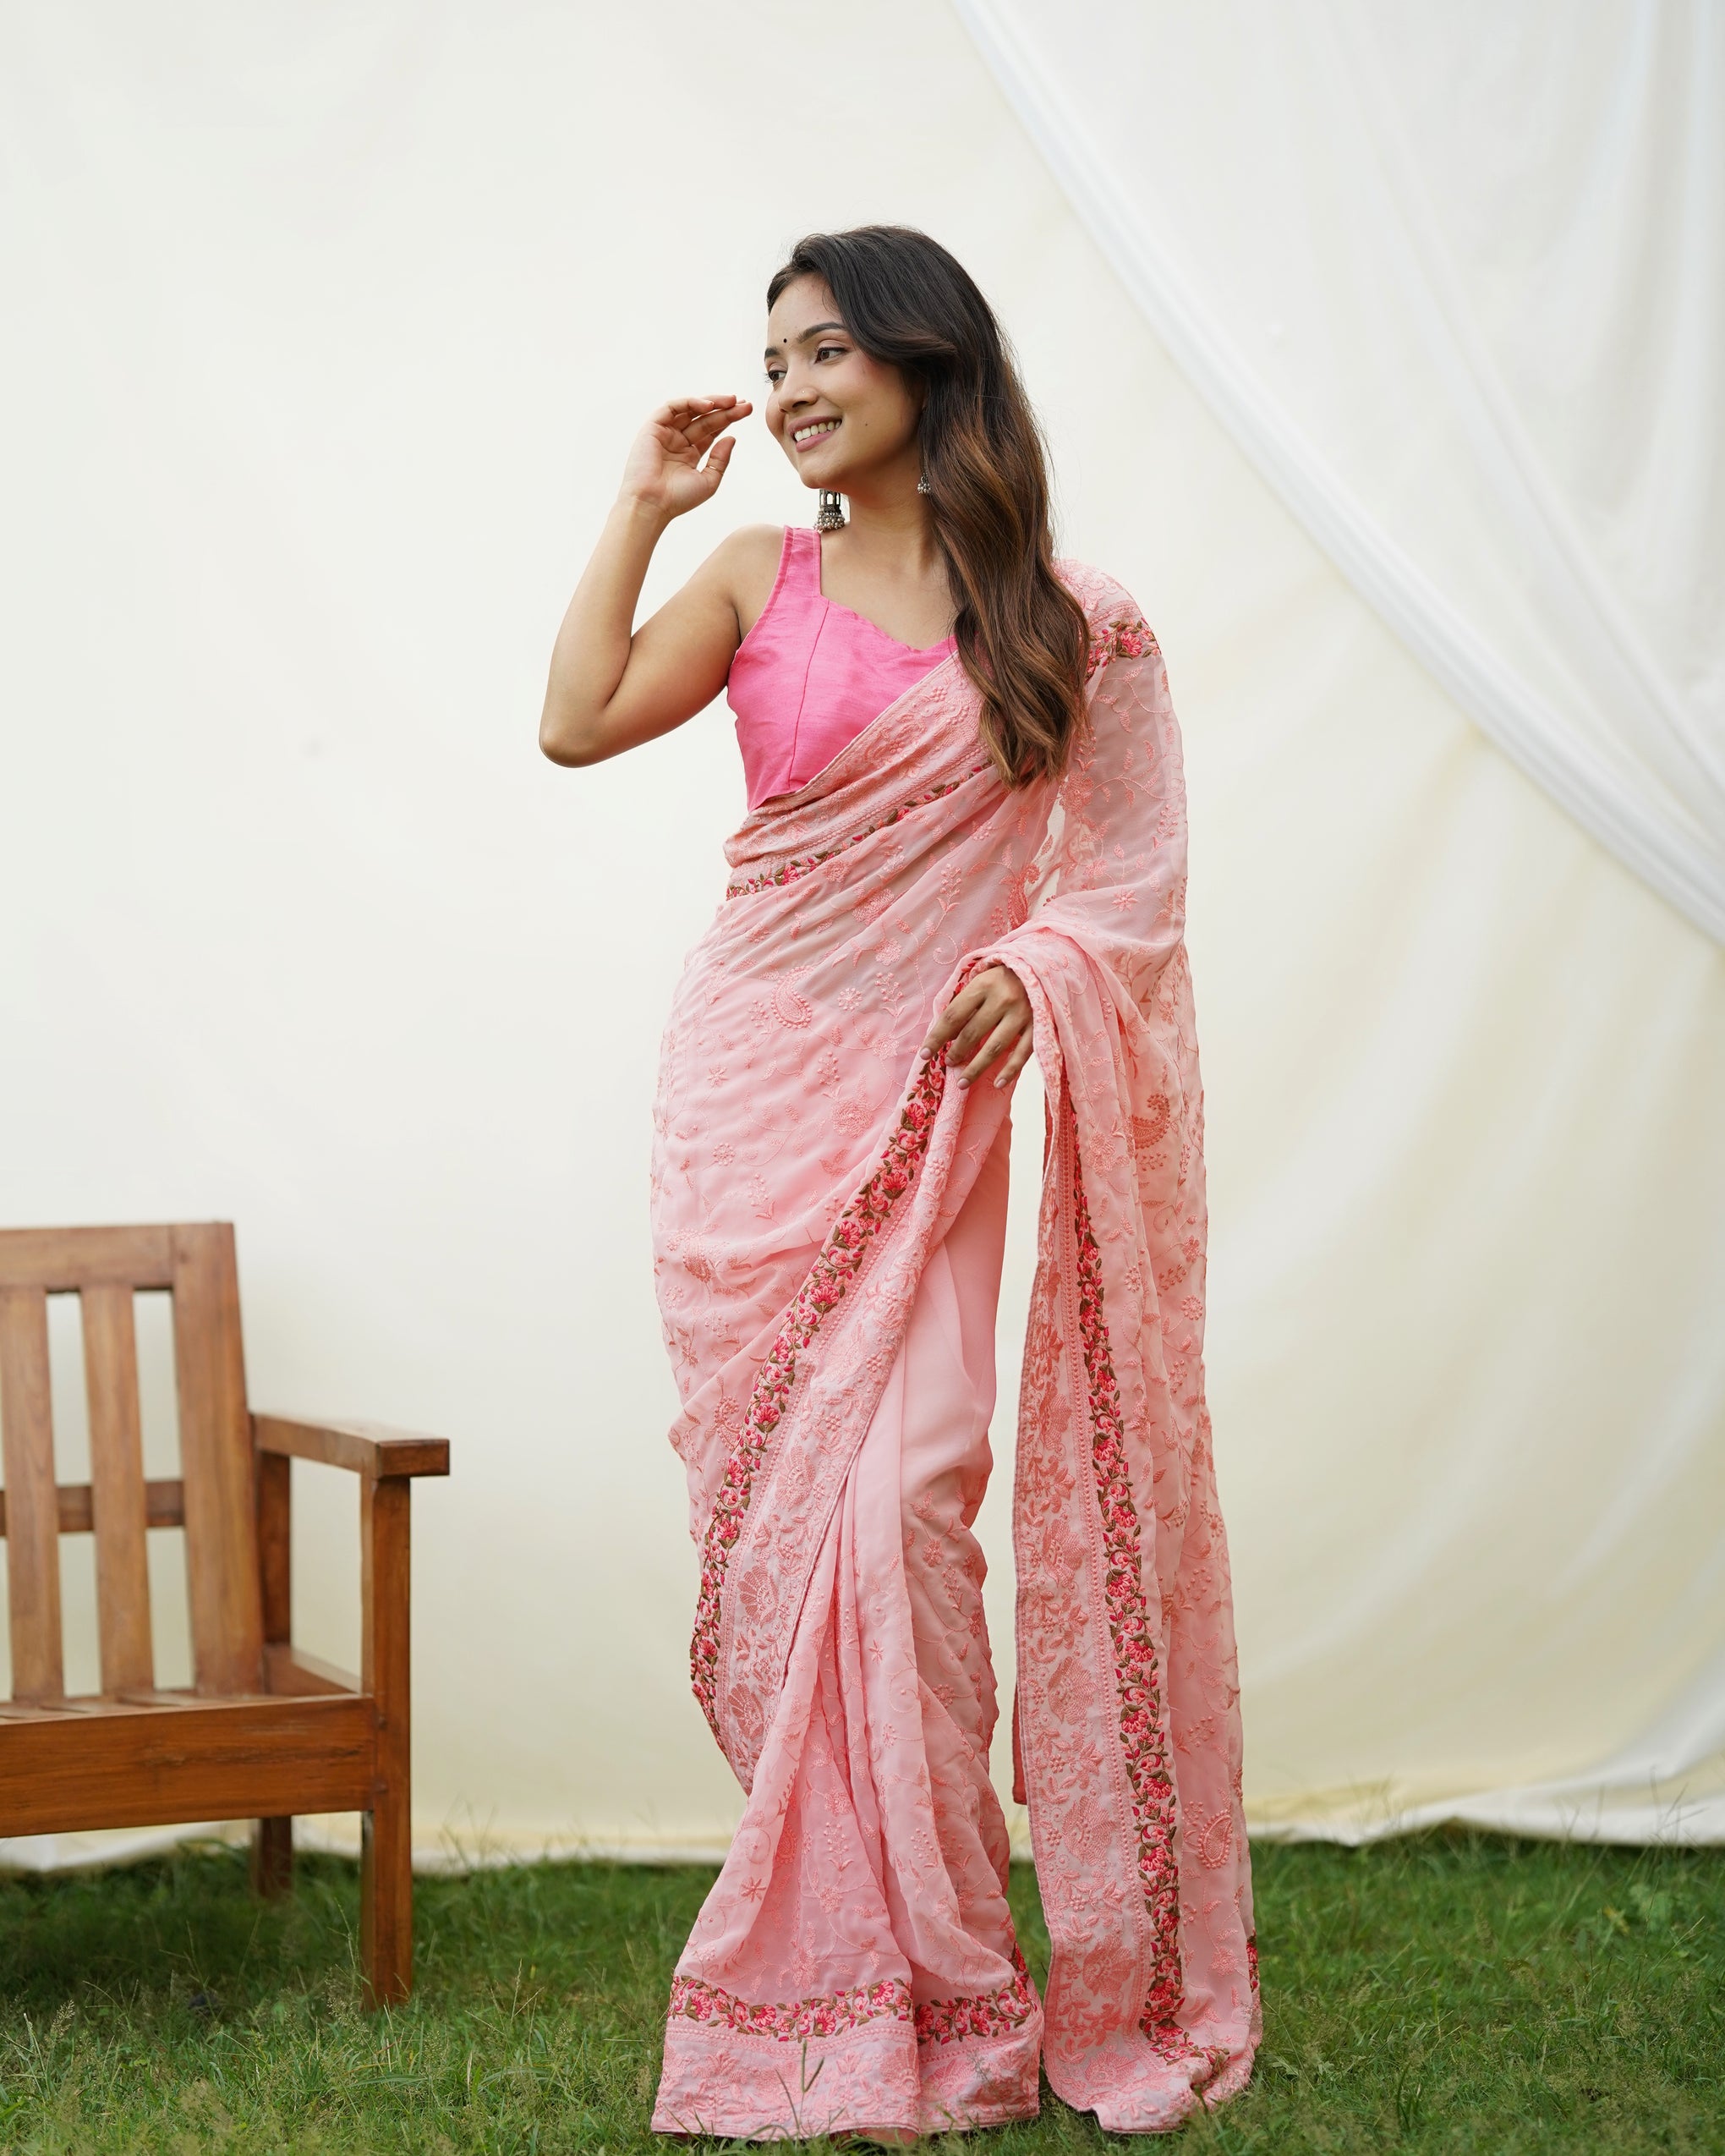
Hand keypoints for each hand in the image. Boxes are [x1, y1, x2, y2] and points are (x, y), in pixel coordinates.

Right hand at [618, 395, 751, 519]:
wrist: (652, 504)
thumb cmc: (678, 499)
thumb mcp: (709, 480)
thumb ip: (721, 460)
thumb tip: (732, 438)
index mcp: (689, 453)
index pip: (711, 431)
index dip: (728, 419)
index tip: (746, 411)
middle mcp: (677, 441)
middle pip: (704, 419)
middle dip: (725, 409)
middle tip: (744, 403)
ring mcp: (665, 433)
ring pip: (690, 410)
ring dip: (710, 402)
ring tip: (731, 400)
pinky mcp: (653, 427)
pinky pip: (672, 407)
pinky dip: (690, 403)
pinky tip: (708, 406)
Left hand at [920, 965, 1033, 1089]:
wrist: (1042, 966)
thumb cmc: (1004, 976)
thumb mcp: (982, 980)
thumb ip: (965, 1002)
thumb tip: (946, 1033)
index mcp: (983, 985)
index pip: (953, 1016)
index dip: (936, 1037)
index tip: (924, 1054)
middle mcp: (1002, 999)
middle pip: (972, 1033)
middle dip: (956, 1052)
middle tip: (949, 1063)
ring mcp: (1022, 1014)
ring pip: (994, 1047)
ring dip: (976, 1067)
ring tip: (962, 1082)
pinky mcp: (1040, 1026)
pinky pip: (1022, 1054)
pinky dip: (1010, 1071)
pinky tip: (997, 1083)